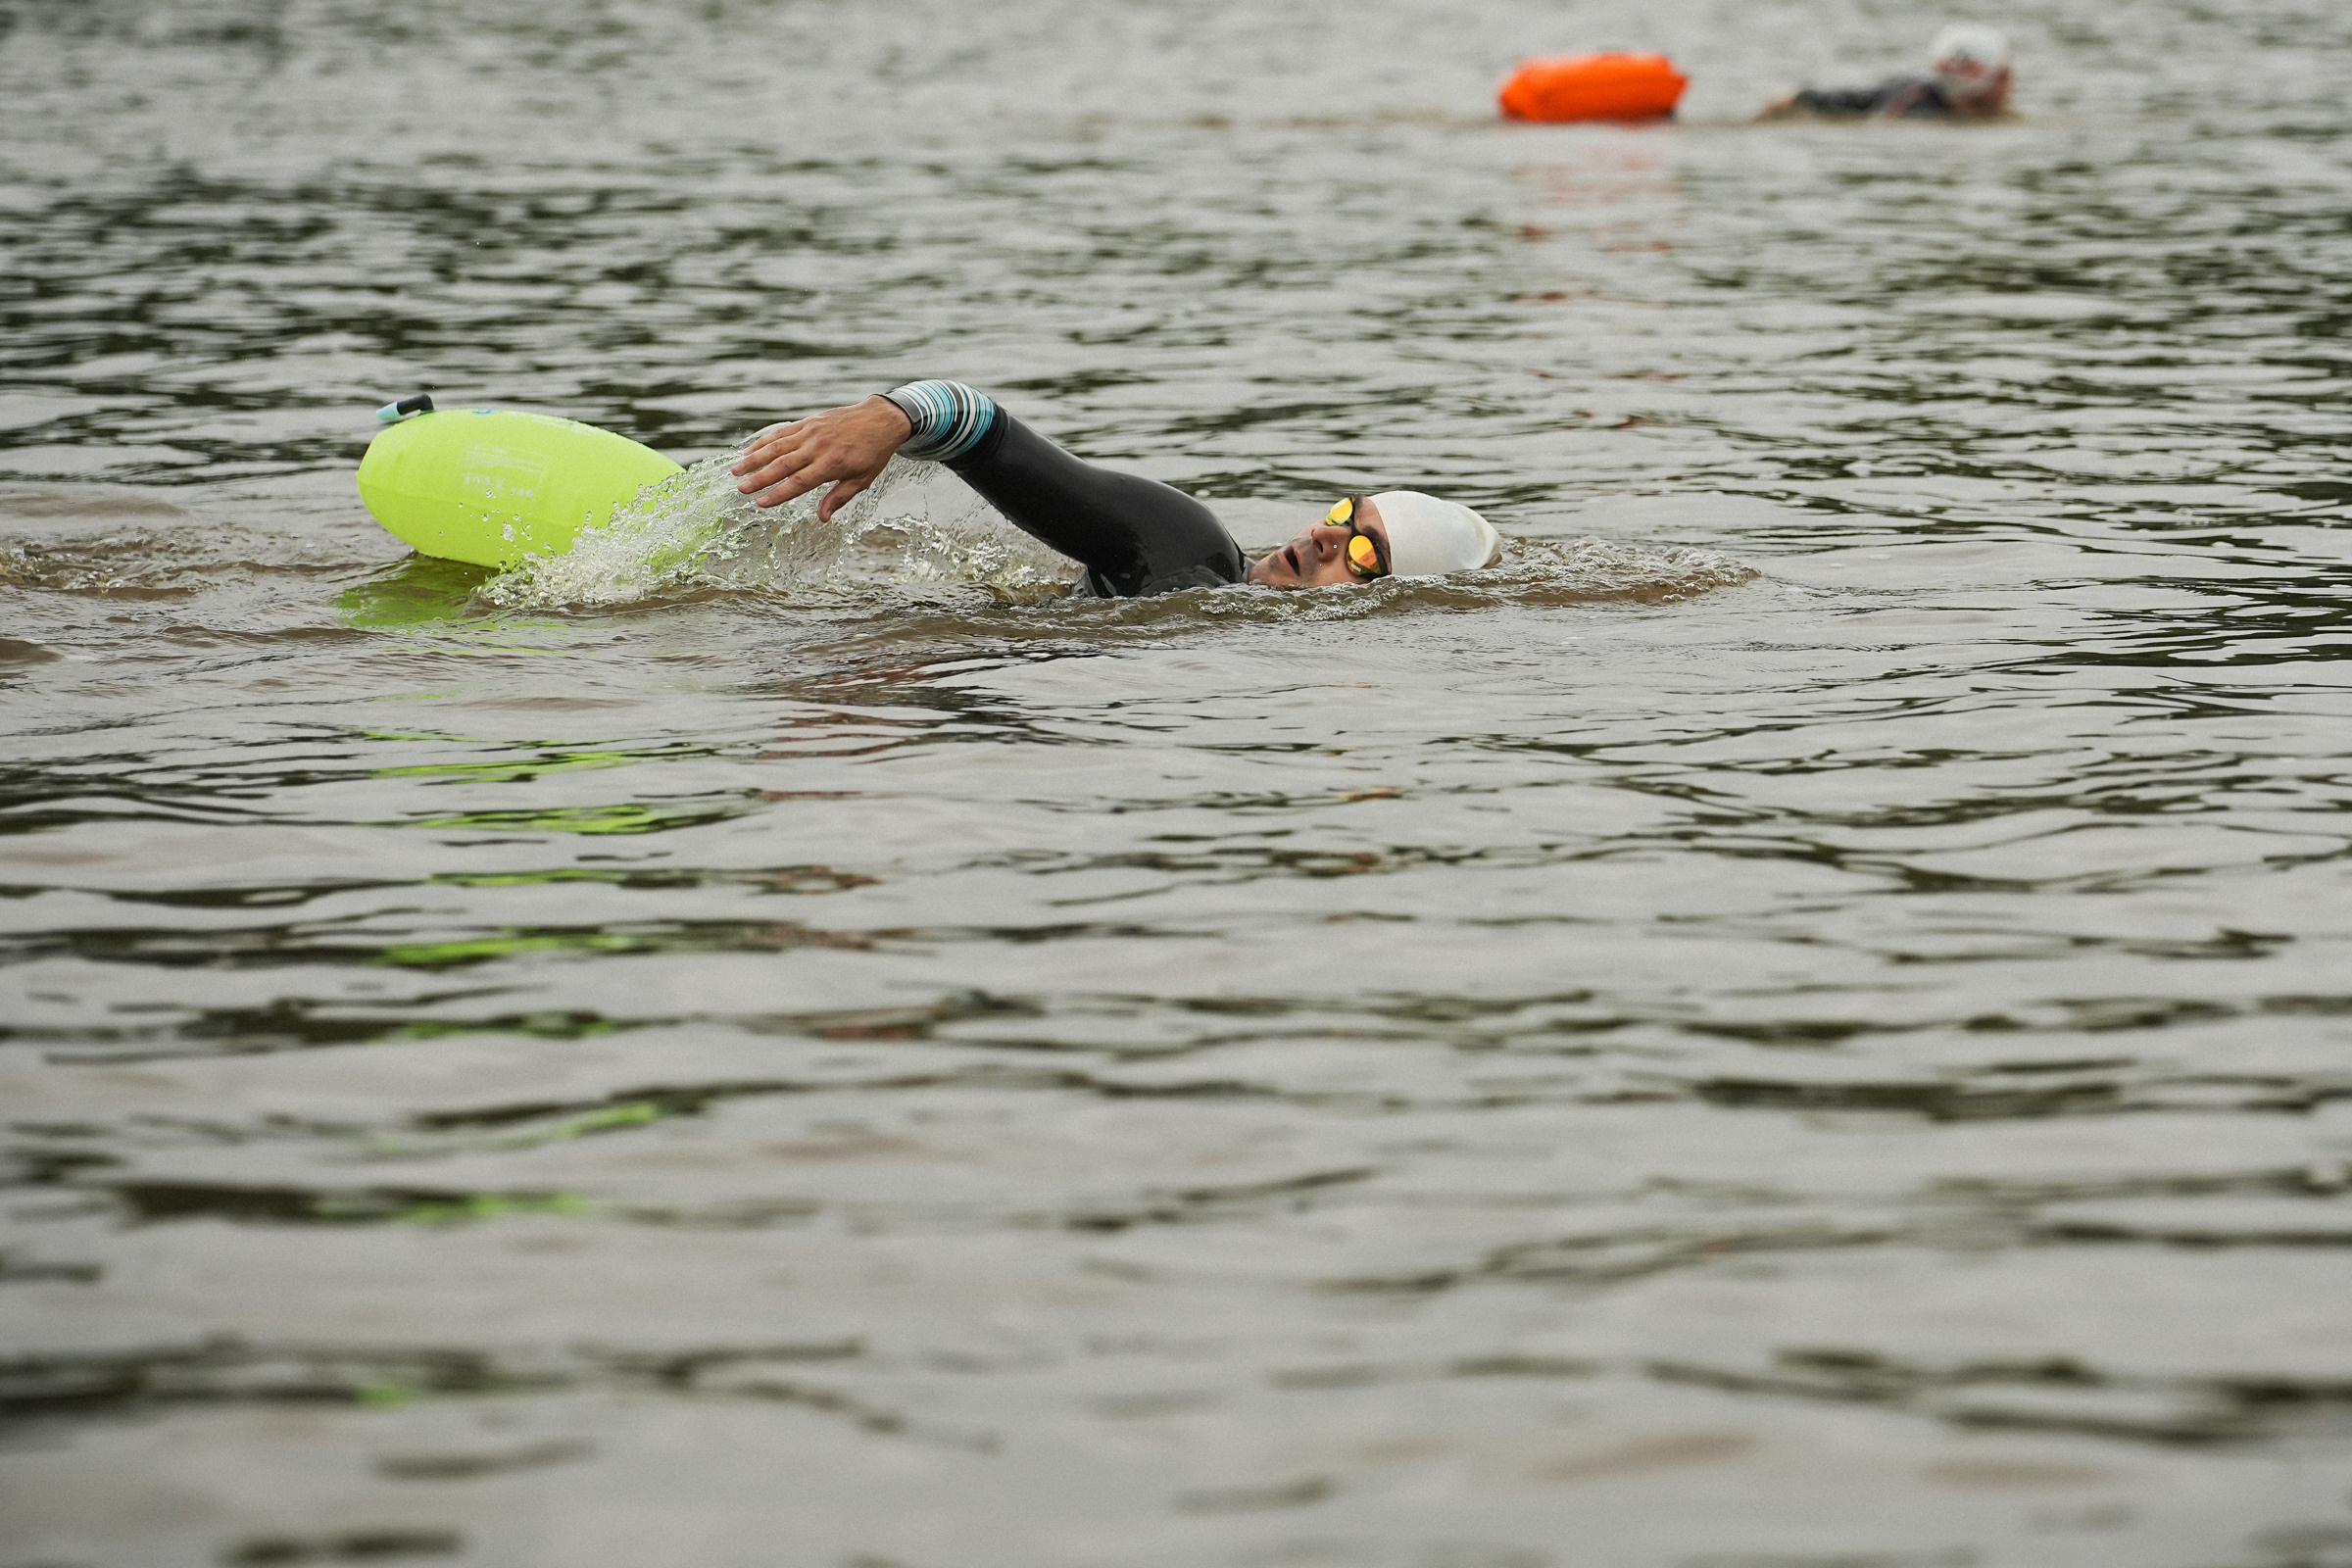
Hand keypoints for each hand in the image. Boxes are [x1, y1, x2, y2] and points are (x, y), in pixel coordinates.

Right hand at [730, 395, 913, 520]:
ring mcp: (811, 432)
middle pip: (783, 465)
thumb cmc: (873, 453)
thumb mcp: (862, 480)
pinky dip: (764, 442)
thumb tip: (823, 518)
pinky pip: (782, 433)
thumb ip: (839, 498)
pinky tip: (750, 451)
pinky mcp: (808, 422)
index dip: (779, 494)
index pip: (799, 482)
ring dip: (754, 458)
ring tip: (736, 470)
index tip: (761, 502)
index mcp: (832, 464)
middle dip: (759, 478)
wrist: (880, 419)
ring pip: (777, 446)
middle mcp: (818, 447)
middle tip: (740, 489)